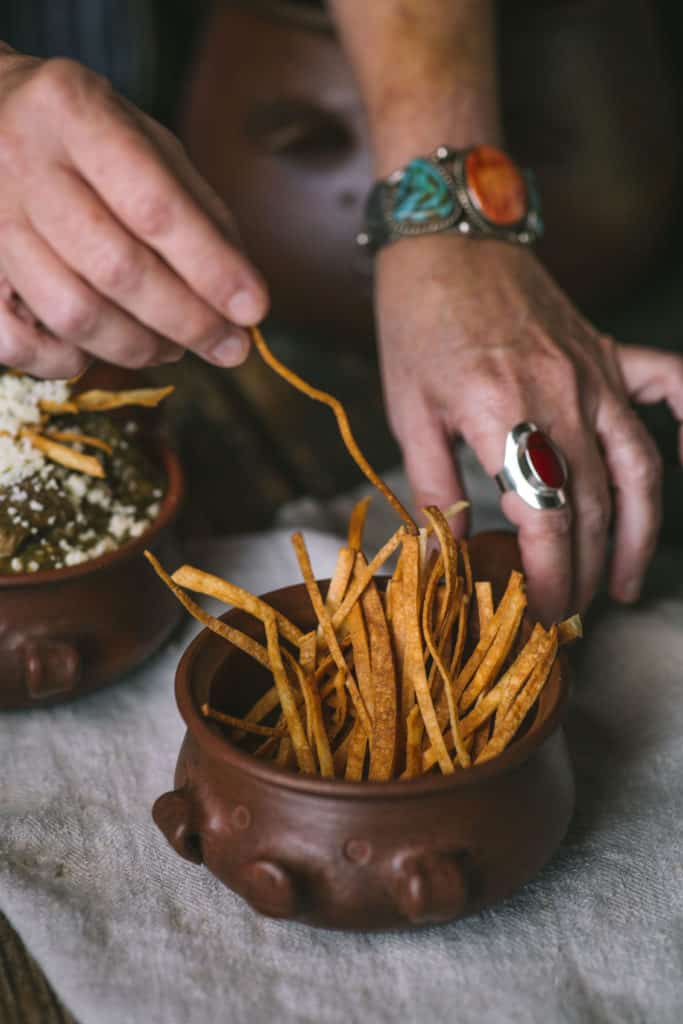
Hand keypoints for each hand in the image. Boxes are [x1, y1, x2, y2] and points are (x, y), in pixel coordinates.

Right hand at [0, 52, 267, 377]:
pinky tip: (102, 349)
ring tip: (173, 348)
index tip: (253, 310)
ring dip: (139, 348)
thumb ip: (197, 209)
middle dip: (188, 321)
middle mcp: (20, 161)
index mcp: (73, 111)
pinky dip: (71, 362)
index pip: (154, 206)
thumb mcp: (146, 140)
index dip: (211, 268)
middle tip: (230, 348)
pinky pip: (21, 344)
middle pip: (116, 269)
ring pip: (73, 313)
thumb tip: (241, 294)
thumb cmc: (84, 137)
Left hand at [375, 234, 682, 619]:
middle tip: (572, 611)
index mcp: (503, 413)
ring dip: (638, 531)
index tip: (544, 612)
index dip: (548, 575)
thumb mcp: (408, 411)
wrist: (447, 241)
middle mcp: (562, 396)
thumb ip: (433, 487)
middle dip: (584, 569)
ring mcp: (595, 372)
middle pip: (592, 505)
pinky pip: (670, 385)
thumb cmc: (417, 324)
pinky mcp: (608, 351)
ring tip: (625, 580)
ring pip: (637, 467)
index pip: (544, 517)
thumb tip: (444, 553)